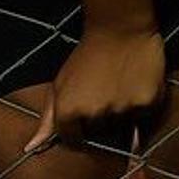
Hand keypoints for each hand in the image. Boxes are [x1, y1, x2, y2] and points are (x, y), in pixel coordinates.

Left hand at [36, 27, 164, 150]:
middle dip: (99, 120)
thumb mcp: (59, 85)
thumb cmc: (85, 58)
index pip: (73, 140)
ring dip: (122, 113)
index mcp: (69, 112)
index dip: (78, 130)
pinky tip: (136, 86)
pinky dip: (142, 106)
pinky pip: (144, 117)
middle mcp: (95, 115)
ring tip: (119, 87)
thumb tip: (31, 148)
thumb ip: (47, 120)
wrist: (119, 29)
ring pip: (122, 126)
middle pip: (98, 133)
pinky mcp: (147, 103)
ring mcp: (122, 110)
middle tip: (103, 93)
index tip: (84, 116)